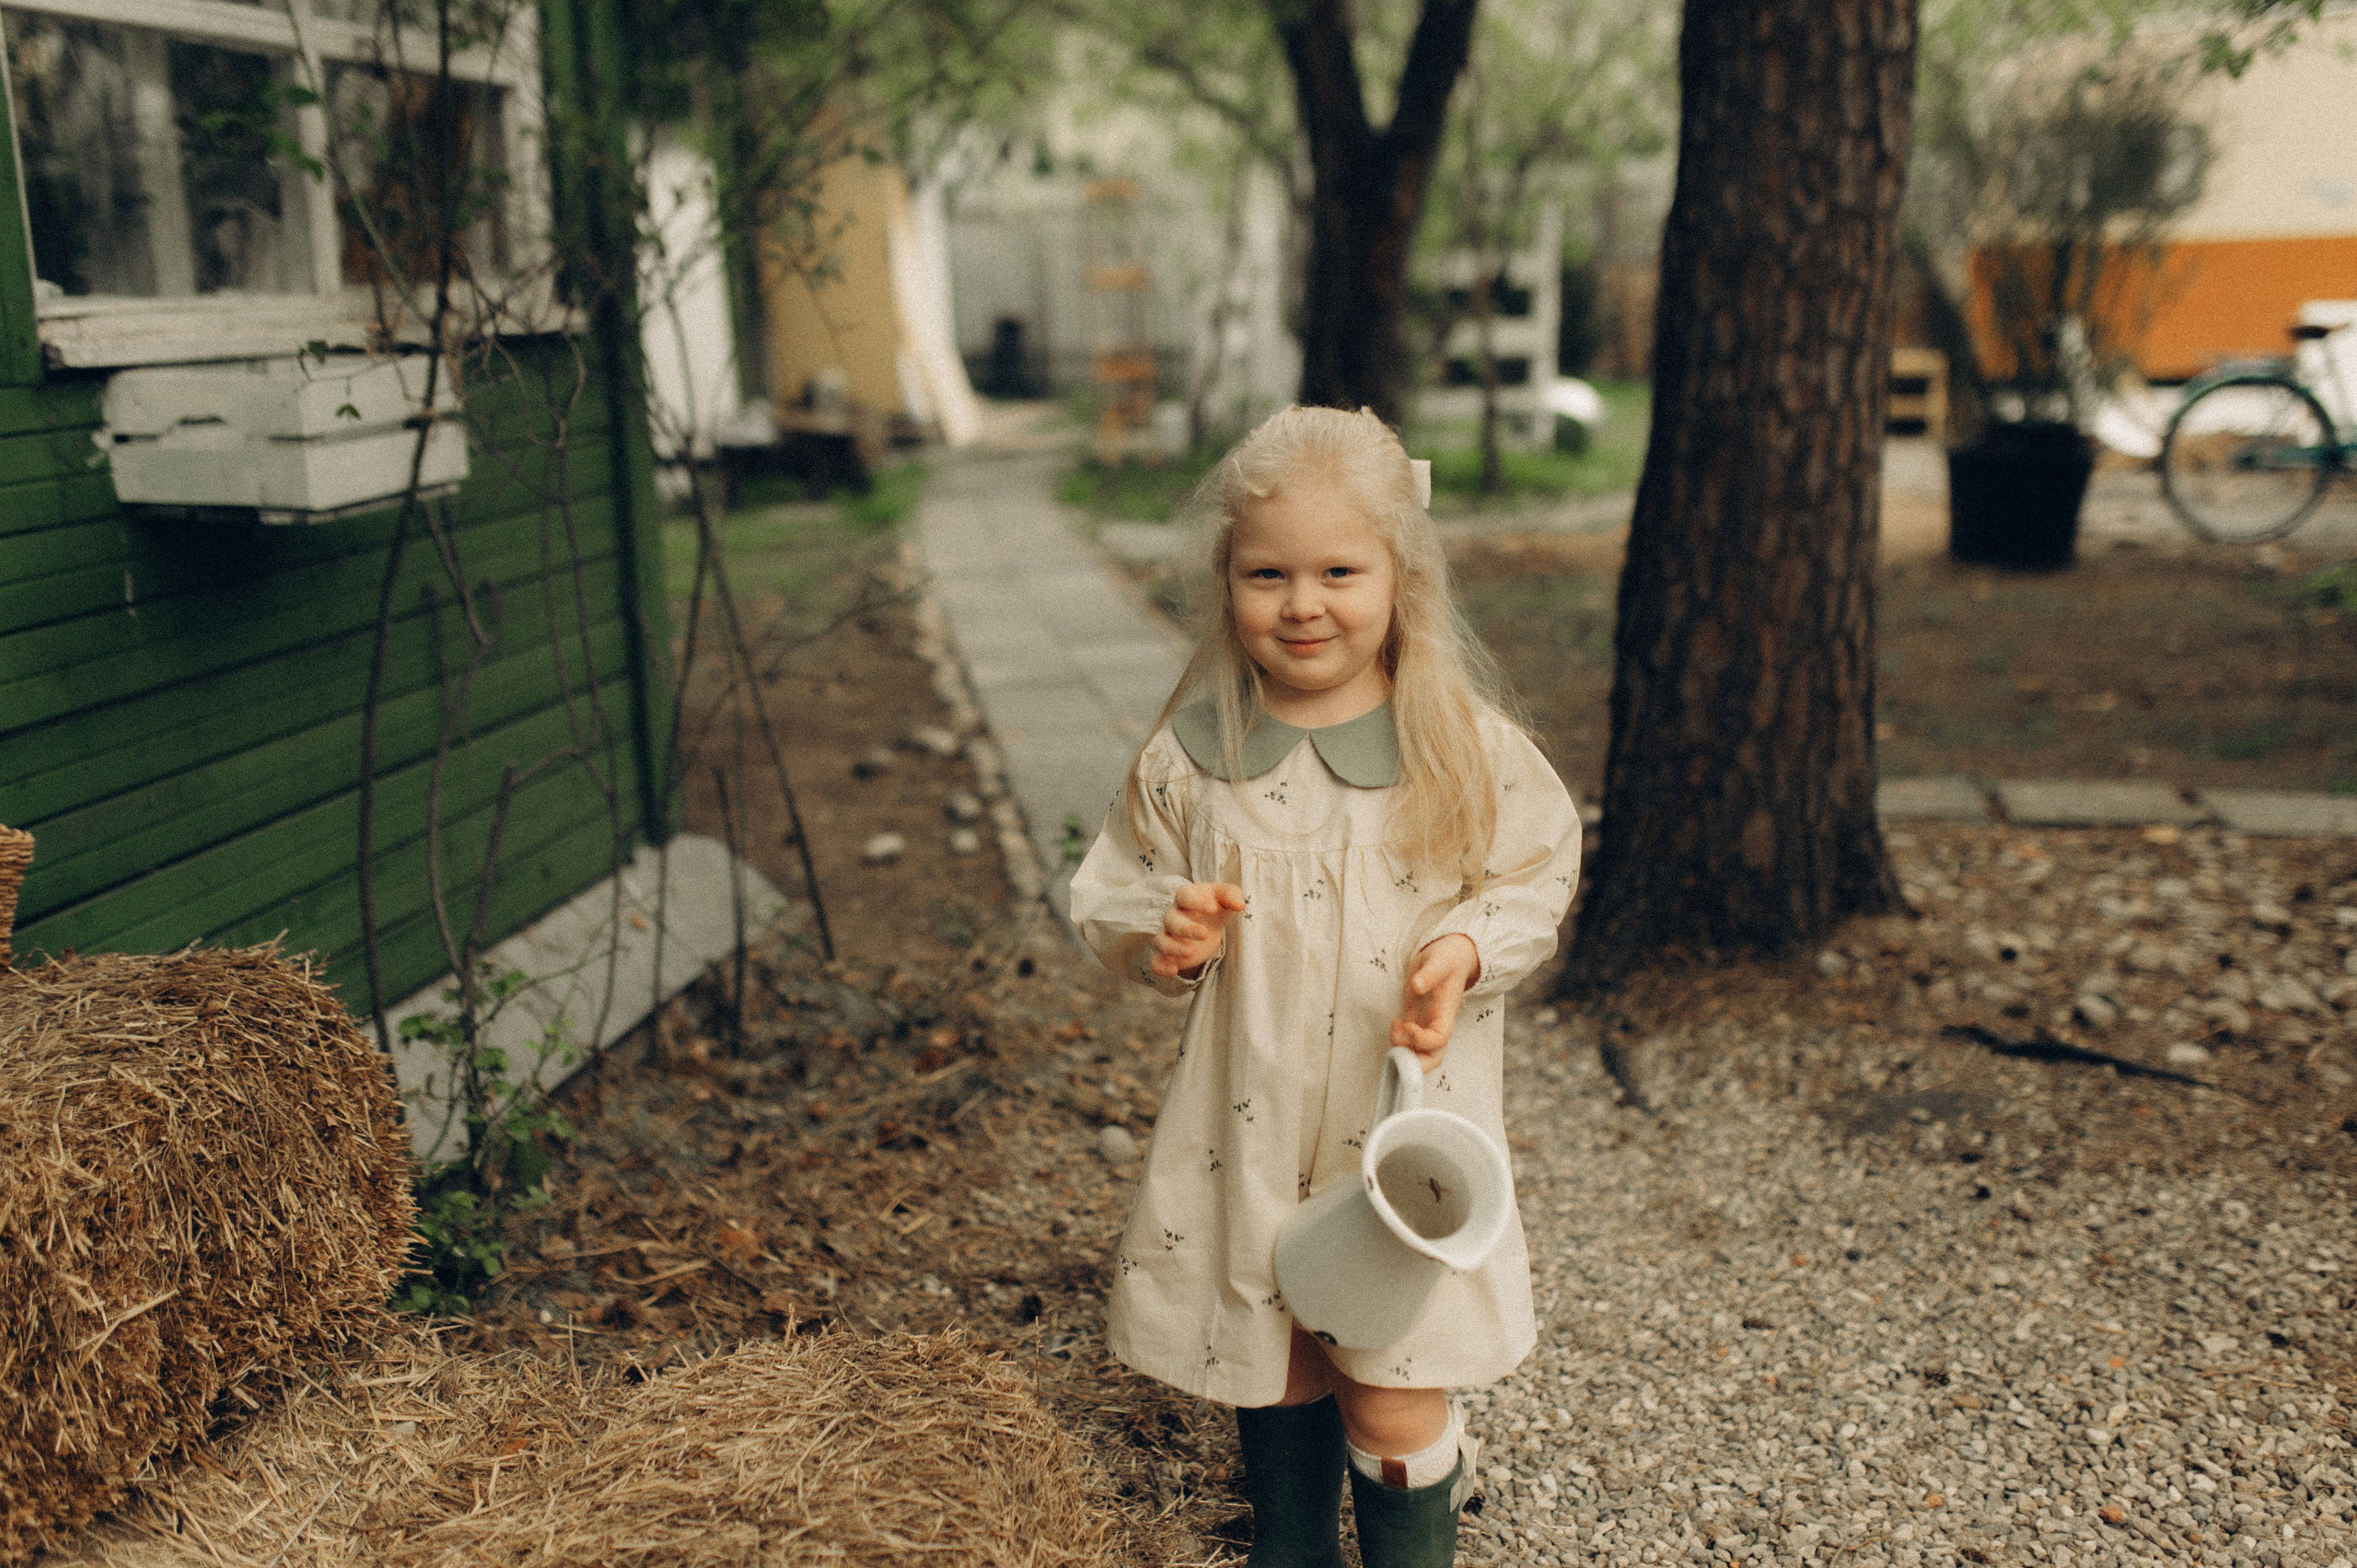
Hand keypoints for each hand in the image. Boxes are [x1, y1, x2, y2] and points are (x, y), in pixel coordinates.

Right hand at [1150, 883, 1248, 977]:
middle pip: (1171, 921)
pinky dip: (1161, 966)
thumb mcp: (1226, 897)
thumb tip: (1239, 904)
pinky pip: (1156, 961)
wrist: (1207, 923)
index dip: (1195, 902)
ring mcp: (1169, 936)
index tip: (1213, 909)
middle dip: (1186, 928)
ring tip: (1191, 953)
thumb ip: (1233, 895)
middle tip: (1204, 934)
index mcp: (1186, 898)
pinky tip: (1173, 970)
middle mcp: (1174, 916)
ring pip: (1160, 941)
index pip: (1184, 895)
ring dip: (1173, 948)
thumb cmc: (1215, 905)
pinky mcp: (1168, 955)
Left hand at [1390, 934, 1480, 1066]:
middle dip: (1415, 1065)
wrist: (1447, 957)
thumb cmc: (1446, 959)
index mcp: (1446, 1015)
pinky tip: (1394, 1022)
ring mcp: (1425, 1025)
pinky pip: (1407, 1042)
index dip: (1423, 1040)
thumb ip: (1429, 974)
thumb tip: (1417, 986)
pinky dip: (1398, 1040)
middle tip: (1397, 1053)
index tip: (1408, 1025)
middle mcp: (1436, 1025)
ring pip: (1417, 1053)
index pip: (1439, 1040)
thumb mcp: (1439, 961)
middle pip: (1432, 1058)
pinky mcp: (1414, 1021)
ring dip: (1402, 1050)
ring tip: (1395, 1025)